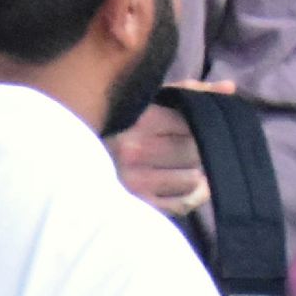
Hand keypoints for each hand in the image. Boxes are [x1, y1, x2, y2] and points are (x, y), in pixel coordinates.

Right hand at [105, 78, 235, 216]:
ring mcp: (135, 184)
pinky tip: (184, 184)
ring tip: (184, 164)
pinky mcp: (137, 207)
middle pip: (196, 151)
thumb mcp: (146, 100)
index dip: (204, 122)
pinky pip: (184, 203)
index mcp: (138, 120)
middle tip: (190, 144)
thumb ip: (188, 91)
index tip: (201, 123)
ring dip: (197, 171)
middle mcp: (136, 152)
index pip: (193, 121)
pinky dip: (192, 194)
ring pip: (194, 178)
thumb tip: (229, 88)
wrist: (66, 164)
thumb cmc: (114, 126)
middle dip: (200, 147)